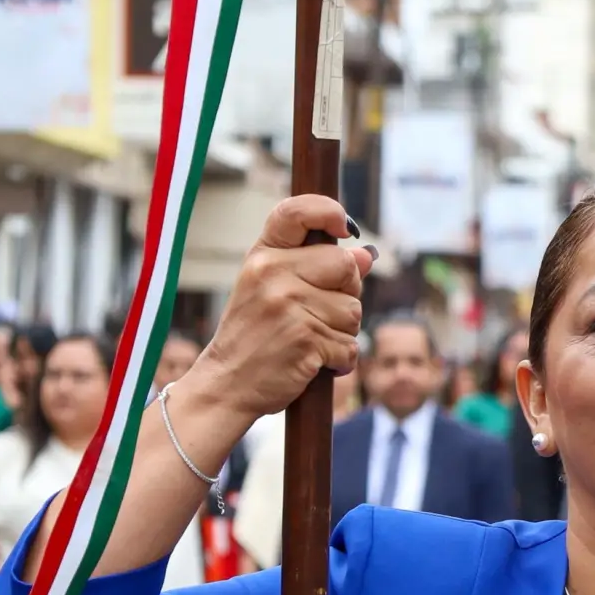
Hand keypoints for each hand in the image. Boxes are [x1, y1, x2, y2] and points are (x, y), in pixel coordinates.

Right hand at [198, 196, 374, 423]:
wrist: (227, 383)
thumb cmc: (254, 335)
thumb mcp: (272, 290)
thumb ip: (317, 269)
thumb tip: (367, 254)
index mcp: (263, 256)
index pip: (297, 212)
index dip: (328, 211)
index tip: (343, 228)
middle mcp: (273, 274)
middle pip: (345, 266)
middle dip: (347, 292)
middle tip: (322, 313)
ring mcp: (289, 306)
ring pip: (353, 310)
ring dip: (343, 332)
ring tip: (311, 340)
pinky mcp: (305, 340)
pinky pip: (349, 345)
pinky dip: (340, 359)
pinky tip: (315, 361)